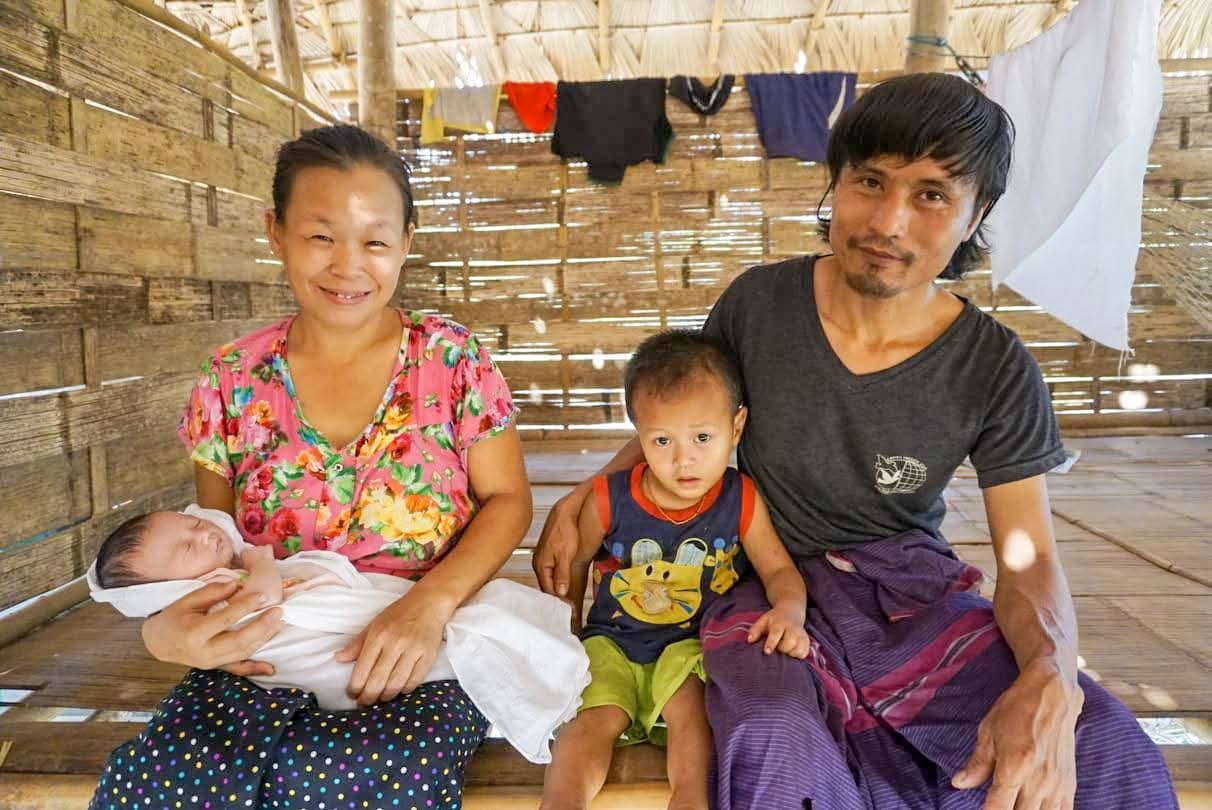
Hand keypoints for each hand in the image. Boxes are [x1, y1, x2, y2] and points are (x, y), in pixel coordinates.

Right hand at [141, 580, 281, 675]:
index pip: (225, 619)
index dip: (246, 607)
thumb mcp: (186, 600)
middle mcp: (203, 652)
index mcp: (194, 633)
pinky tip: (270, 668)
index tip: (262, 596)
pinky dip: (255, 669)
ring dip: (264, 639)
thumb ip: (211, 592)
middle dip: (262, 626)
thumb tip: (237, 584)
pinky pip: (237, 670)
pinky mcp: (215, 667)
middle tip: (278, 611)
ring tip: (279, 623)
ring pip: (242, 654)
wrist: (159, 642)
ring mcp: (210, 663)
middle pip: (238, 641)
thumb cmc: (174, 618)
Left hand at [336, 590, 447, 705]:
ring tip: (380, 698)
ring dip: (386, 697)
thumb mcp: (374, 624)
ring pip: (396, 684)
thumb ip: (357, 643)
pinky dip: (404, 690)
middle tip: (364, 703)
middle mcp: (395, 643)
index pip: (362, 669)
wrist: (429, 603)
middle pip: (378, 681)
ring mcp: (413, 650)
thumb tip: (338, 659)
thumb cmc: (399, 614)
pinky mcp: (428, 655)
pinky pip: (414, 681)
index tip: (352, 695)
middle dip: (368, 697)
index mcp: (378, 635)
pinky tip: (399, 690)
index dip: (355, 687)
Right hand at [533, 485, 587, 602]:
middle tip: (570, 609)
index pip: (548, 589)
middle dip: (557, 598)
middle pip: (548, 586)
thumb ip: (562, 573)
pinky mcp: (549, 556)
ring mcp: (543, 560)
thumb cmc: (564, 530)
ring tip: (569, 601)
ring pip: (550, 580)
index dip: (559, 600)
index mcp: (541, 565)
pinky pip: (552, 573)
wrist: (565, 513)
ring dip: (558, 591)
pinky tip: (566, 585)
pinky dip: (559, 581)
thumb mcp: (566, 554)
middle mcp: (540, 564)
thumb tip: (561, 592)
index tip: (569, 608)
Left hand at [747, 606, 810, 657]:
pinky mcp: (807, 641)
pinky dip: (797, 655)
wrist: (791, 611)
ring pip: (798, 650)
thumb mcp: (763, 620)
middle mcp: (793, 628)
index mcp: (780, 622)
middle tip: (778, 646)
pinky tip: (791, 650)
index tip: (767, 652)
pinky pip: (804, 654)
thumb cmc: (774, 619)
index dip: (771, 643)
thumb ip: (755, 630)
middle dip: (782, 649)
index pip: (776, 633)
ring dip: (790, 653)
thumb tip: (749, 641)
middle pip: (789, 643)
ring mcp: (801, 635)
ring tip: (785, 648)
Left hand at [952, 659, 1082, 809]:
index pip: (998, 809)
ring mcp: (1057, 785)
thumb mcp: (988, 732)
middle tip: (996, 803)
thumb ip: (977, 763)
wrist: (1052, 694)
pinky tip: (1034, 807)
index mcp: (1014, 767)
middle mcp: (1039, 781)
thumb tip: (959, 784)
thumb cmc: (1016, 709)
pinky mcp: (1070, 784)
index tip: (980, 809)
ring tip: (1014, 803)